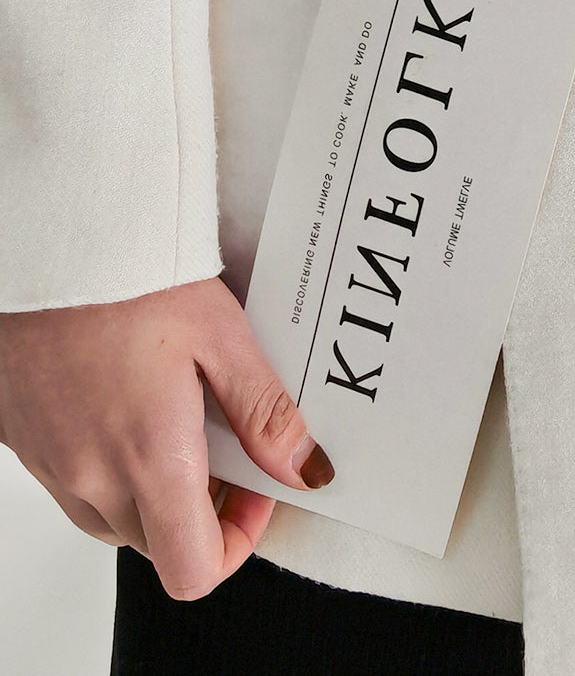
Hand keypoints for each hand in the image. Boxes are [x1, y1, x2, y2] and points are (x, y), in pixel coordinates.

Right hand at [0, 275, 333, 600]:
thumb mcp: (220, 333)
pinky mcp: (24, 441)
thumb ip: (264, 411)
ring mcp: (51, 464)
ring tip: (174, 413)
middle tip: (222, 440)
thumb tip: (305, 468)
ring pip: (111, 519)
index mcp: (149, 458)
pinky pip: (72, 483)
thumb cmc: (127, 277)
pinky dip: (106, 464)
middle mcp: (91, 477)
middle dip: (200, 511)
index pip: (193, 570)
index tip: (255, 489)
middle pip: (156, 545)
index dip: (238, 542)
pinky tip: (126, 399)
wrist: (47, 243)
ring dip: (151, 491)